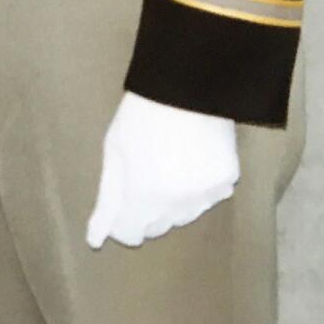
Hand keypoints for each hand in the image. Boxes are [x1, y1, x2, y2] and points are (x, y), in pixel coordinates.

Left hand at [86, 91, 238, 248]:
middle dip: (147, 208)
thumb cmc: (139, 114)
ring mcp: (205, 194)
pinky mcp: (227, 180)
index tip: (121, 202)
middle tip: (145, 172)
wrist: (185, 85)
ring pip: (185, 214)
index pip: (130, 233)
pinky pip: (211, 195)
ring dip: (175, 199)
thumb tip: (95, 238)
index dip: (122, 219)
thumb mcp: (114, 151)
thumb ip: (107, 199)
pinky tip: (194, 155)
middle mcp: (176, 205)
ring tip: (169, 159)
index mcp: (143, 197)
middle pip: (158, 225)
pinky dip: (202, 184)